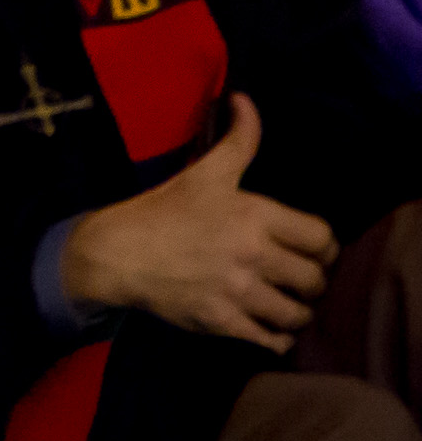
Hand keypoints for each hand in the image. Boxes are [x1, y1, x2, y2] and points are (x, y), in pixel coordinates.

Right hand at [58, 95, 339, 350]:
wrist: (116, 252)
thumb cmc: (163, 210)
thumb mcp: (204, 173)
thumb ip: (238, 140)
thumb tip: (245, 99)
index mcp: (253, 214)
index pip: (321, 238)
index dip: (324, 247)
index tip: (311, 250)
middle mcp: (251, 253)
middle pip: (315, 280)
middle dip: (311, 281)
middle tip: (296, 279)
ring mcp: (237, 291)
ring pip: (298, 314)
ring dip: (296, 312)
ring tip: (285, 304)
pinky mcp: (222, 322)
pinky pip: (271, 341)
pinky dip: (277, 338)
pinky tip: (269, 327)